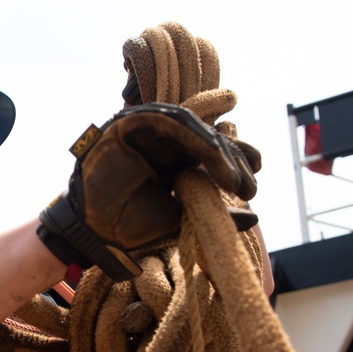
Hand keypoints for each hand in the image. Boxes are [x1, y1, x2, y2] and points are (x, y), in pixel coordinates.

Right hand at [37, 103, 260, 280]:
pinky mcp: (130, 122)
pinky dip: (193, 133)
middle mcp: (163, 143)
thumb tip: (254, 216)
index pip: (210, 154)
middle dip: (232, 161)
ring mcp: (146, 131)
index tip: (253, 183)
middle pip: (206, 140)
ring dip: (217, 150)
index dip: (235, 163)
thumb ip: (216, 213)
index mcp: (174, 162)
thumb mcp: (183, 219)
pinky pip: (169, 119)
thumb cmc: (133, 226)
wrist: (98, 232)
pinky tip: (213, 153)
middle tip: (248, 187)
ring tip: (234, 177)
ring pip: (192, 128)